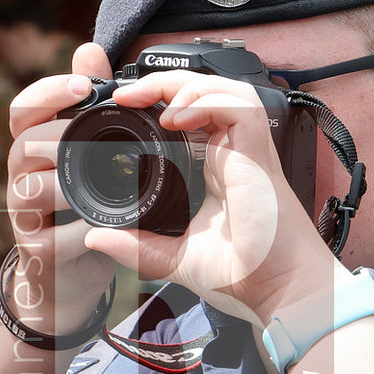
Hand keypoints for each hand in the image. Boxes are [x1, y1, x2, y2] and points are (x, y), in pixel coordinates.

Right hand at [3, 43, 119, 335]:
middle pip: (25, 145)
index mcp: (32, 144)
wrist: (77, 267)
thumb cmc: (85, 197)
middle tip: (102, 137)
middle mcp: (20, 175)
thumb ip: (89, 101)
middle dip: (61, 136)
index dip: (49, 92)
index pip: (22, 109)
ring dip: (66, 182)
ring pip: (30, 189)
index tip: (85, 86)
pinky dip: (79, 229)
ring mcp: (24, 214)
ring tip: (102, 181)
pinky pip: (52, 237)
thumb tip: (89, 49)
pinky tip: (103, 223)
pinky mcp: (38, 251)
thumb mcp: (90, 147)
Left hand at [82, 71, 340, 325]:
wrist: (279, 290)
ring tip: (148, 101)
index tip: (123, 109)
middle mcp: (232, 153)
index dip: (160, 100)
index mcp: (214, 168)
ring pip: (221, 89)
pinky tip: (177, 118)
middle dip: (162, 83)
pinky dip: (206, 102)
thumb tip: (95, 238)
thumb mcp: (173, 257)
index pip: (190, 115)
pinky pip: (238, 106)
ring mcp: (247, 150)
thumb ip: (136, 246)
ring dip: (183, 86)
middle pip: (203, 92)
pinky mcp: (259, 153)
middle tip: (123, 96)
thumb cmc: (243, 274)